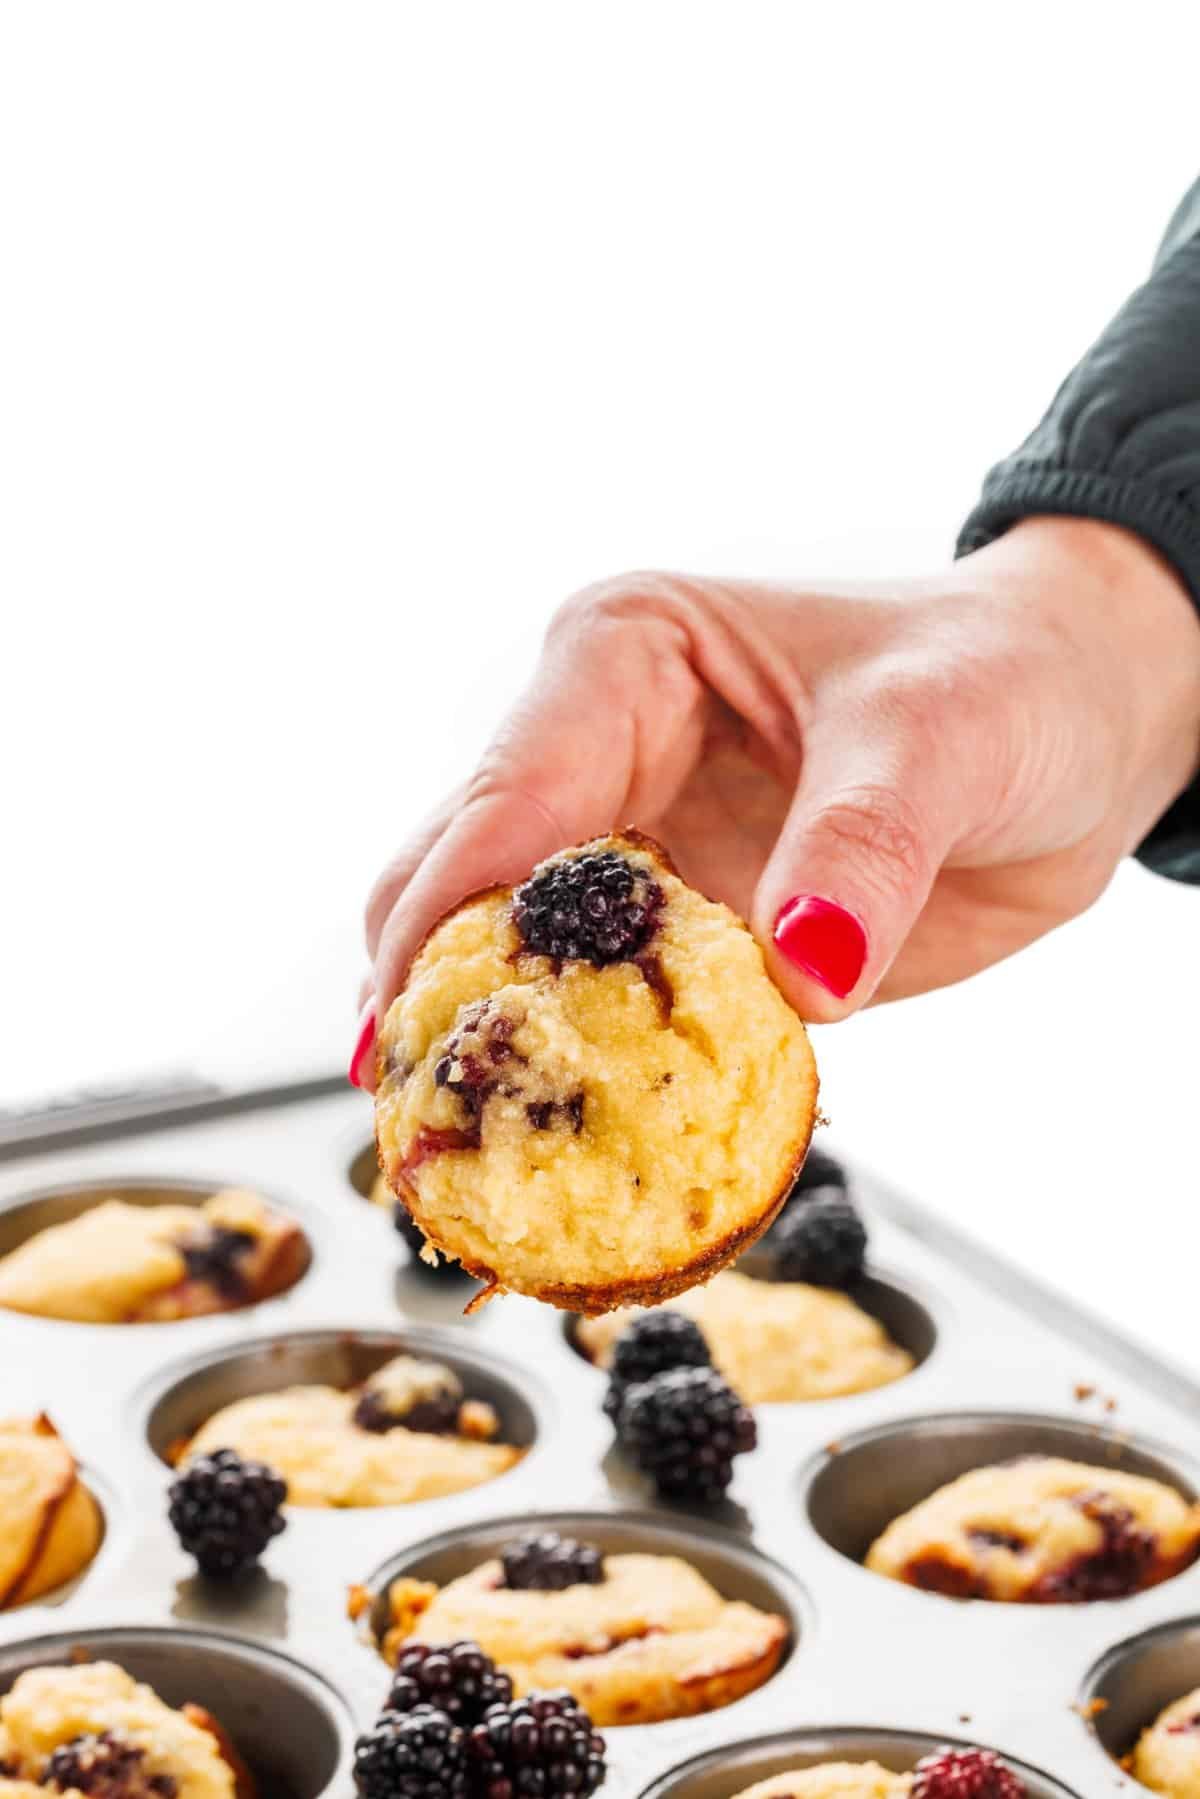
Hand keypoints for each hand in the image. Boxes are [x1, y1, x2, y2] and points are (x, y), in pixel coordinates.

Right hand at [352, 517, 1199, 1089]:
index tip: (409, 1031)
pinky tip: (557, 1154)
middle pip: (460, 883)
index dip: (446, 916)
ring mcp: (632, 849)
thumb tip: (804, 970)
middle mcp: (597, 751)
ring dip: (487, 1052)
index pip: (507, 794)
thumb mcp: (939, 737)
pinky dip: (582, 1082)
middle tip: (414, 1122)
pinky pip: (608, 1019)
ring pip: (508, 960)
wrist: (1078, 726)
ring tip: (451, 1160)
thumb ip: (862, 846)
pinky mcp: (681, 936)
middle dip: (431, 999)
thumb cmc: (1003, 676)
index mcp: (622, 659)